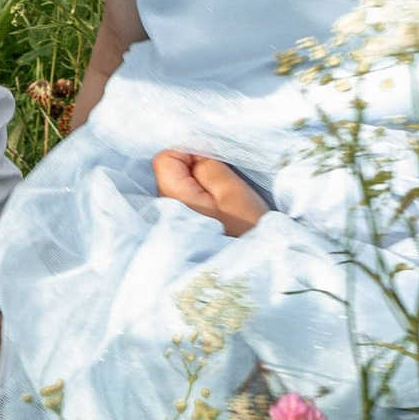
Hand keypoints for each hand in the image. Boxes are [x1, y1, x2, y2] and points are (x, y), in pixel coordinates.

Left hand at [153, 149, 267, 236]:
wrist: (253, 268)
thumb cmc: (245, 230)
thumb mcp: (230, 190)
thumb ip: (207, 165)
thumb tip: (195, 151)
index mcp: (172, 196)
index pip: (165, 157)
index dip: (190, 153)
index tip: (214, 167)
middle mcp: (164, 208)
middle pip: (171, 171)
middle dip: (195, 169)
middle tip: (222, 187)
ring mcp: (173, 220)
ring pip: (181, 186)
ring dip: (201, 185)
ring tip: (224, 202)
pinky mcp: (185, 227)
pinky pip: (187, 201)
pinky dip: (202, 198)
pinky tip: (220, 212)